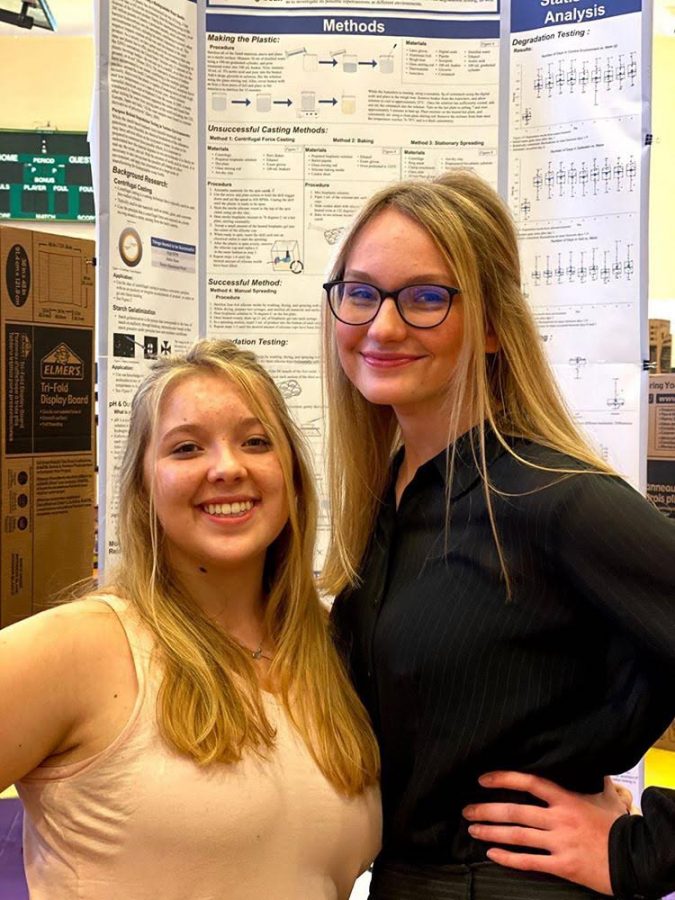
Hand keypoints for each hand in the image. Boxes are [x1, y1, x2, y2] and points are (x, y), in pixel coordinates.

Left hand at [462, 771, 628, 894]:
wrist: (636, 858)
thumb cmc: (619, 825)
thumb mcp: (605, 795)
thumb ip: (592, 778)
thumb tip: (589, 761)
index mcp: (566, 798)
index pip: (529, 782)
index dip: (503, 779)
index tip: (483, 779)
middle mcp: (558, 818)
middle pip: (515, 811)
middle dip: (487, 810)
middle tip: (467, 810)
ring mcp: (559, 842)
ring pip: (517, 836)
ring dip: (491, 832)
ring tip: (473, 829)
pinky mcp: (563, 865)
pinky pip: (529, 862)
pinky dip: (508, 858)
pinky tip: (492, 855)